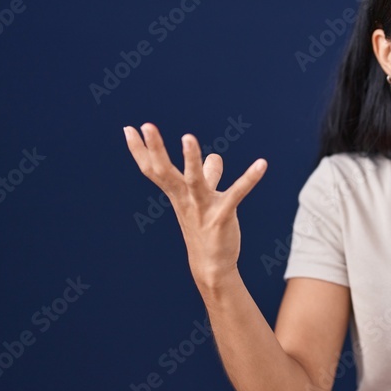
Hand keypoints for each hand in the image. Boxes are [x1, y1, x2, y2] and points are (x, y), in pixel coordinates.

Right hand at [123, 123, 266, 284]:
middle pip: (165, 172)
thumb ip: (210, 176)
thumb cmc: (206, 229)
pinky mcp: (223, 216)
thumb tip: (214, 157)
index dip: (141, 150)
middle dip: (156, 149)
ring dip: (191, 160)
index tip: (128, 129)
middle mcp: (185, 199)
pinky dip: (250, 178)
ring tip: (188, 137)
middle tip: (146, 125)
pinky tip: (262, 164)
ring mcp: (202, 208)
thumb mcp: (206, 199)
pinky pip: (236, 194)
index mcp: (177, 194)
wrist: (212, 264)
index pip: (153, 170)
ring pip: (194, 182)